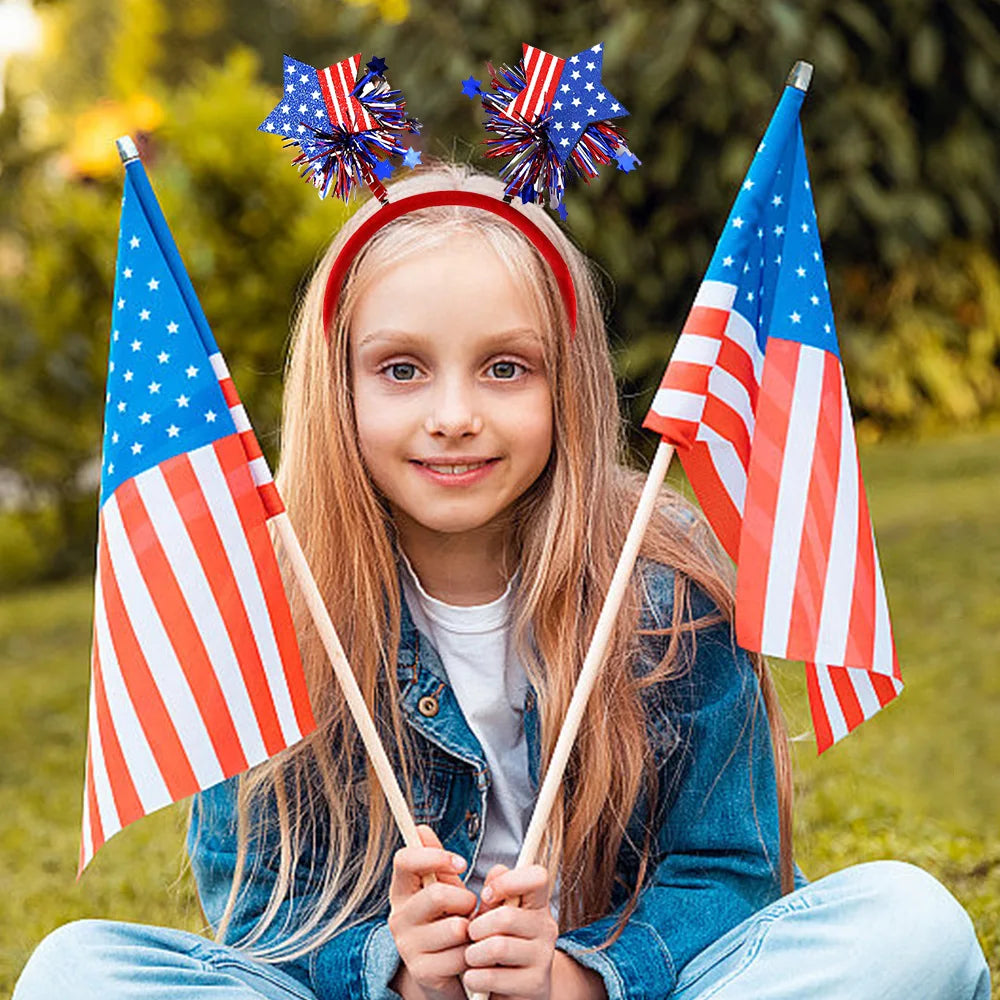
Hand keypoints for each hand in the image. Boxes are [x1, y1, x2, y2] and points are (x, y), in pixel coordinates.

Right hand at [388, 825, 476, 999]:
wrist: (445, 972)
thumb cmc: (449, 919)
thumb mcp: (447, 887)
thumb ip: (440, 861)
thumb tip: (422, 828)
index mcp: (402, 889)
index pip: (404, 860)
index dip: (434, 855)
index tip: (462, 863)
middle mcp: (398, 917)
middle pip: (437, 894)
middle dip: (464, 899)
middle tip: (469, 907)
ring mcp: (407, 946)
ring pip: (454, 928)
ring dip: (471, 929)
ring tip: (469, 932)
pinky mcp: (422, 972)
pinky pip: (460, 956)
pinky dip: (472, 954)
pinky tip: (467, 954)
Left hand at [462, 864, 558, 999]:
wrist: (516, 992)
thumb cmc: (499, 946)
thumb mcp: (495, 915)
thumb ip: (495, 891)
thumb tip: (496, 871)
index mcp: (538, 904)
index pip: (537, 876)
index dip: (508, 881)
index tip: (487, 896)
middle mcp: (546, 927)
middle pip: (506, 916)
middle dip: (476, 927)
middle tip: (470, 936)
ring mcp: (544, 957)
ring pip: (498, 947)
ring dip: (473, 954)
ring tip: (471, 957)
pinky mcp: (535, 985)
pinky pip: (494, 976)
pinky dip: (474, 977)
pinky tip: (474, 977)